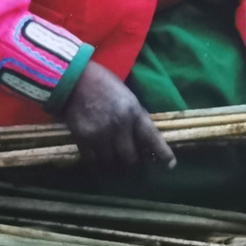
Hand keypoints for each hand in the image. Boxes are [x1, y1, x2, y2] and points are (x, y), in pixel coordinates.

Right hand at [57, 60, 175, 172]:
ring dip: (114, 166)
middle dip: (133, 163)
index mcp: (135, 112)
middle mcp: (120, 126)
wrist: (74, 79)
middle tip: (132, 164)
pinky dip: (97, 165)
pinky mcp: (82, 139)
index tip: (170, 165)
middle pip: (130, 158)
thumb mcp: (128, 97)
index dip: (163, 153)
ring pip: (111, 163)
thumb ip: (135, 117)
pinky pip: (92, 162)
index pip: (152, 137)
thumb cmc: (104, 84)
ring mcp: (101, 134)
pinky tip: (98, 164)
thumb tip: (142, 139)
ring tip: (114, 164)